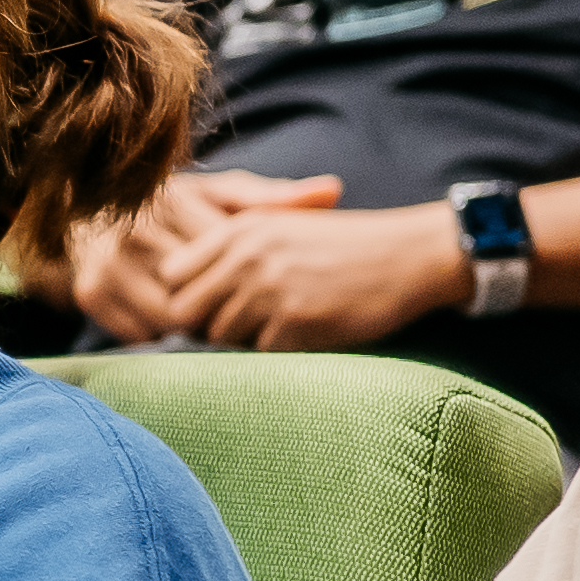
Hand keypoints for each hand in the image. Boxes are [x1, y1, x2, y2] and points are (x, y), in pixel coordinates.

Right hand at [59, 165, 316, 339]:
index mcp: (174, 197)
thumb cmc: (176, 210)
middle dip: (223, 308)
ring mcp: (109, 260)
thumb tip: (334, 190)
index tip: (264, 286)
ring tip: (211, 320)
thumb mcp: (223, 198)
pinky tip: (172, 326)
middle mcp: (136, 227)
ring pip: (172, 319)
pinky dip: (162, 336)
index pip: (227, 255)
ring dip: (195, 328)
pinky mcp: (89, 290)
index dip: (249, 279)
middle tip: (241, 313)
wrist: (92, 221)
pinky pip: (141, 334)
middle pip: (200, 293)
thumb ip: (276, 199)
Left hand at [154, 181, 473, 349]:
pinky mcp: (295, 322)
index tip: (211, 304)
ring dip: (244, 341)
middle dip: (205, 325)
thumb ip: (230, 249)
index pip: (171, 275)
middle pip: (185, 312)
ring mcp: (269, 290)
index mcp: (238, 230)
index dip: (185, 295)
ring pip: (220, 338)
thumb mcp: (280, 226)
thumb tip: (180, 289)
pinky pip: (259, 354)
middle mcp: (246, 258)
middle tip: (240, 326)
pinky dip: (277, 352)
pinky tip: (305, 335)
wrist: (407, 256)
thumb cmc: (343, 246)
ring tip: (280, 327)